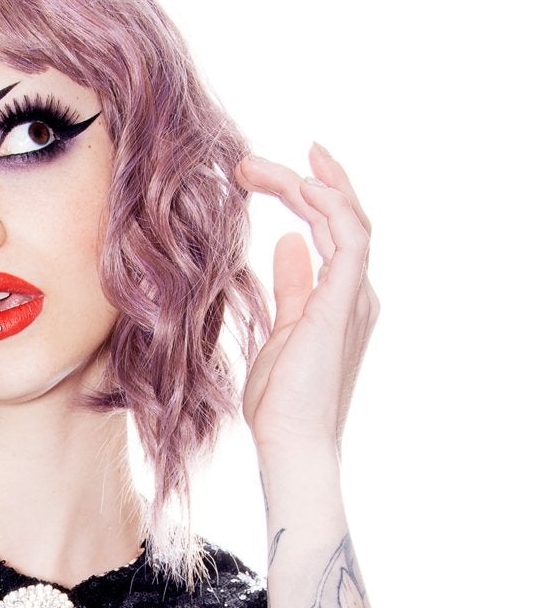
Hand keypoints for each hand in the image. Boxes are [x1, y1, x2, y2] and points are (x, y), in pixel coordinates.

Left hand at [234, 143, 378, 466]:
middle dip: (303, 179)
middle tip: (250, 164)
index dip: (308, 194)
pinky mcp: (345, 304)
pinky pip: (348, 239)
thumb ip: (291, 286)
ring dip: (305, 185)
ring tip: (256, 168)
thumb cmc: (281, 402)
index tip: (269, 171)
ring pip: (346, 218)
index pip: (332, 231)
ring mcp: (355, 297)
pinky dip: (328, 207)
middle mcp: (356, 293)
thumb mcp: (280, 330)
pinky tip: (298, 186)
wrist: (290, 442)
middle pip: (340, 216)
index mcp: (341, 298)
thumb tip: (289, 244)